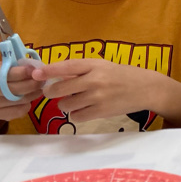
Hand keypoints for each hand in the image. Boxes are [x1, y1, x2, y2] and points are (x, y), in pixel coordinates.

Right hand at [0, 61, 43, 121]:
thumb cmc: (6, 74)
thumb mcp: (10, 65)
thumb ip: (20, 66)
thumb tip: (37, 69)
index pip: (4, 74)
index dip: (21, 73)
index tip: (34, 70)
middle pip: (12, 89)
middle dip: (31, 84)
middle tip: (42, 81)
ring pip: (17, 100)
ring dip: (32, 95)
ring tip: (39, 89)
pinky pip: (17, 112)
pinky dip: (26, 106)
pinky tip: (30, 100)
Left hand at [31, 59, 180, 124]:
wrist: (146, 88)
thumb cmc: (122, 75)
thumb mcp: (103, 66)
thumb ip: (81, 70)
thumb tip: (53, 74)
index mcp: (95, 65)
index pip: (66, 66)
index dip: (49, 71)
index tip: (35, 74)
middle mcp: (95, 80)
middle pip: (61, 88)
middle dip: (51, 92)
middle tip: (51, 92)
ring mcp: (98, 97)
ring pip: (66, 104)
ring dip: (65, 104)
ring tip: (74, 101)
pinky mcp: (102, 111)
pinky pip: (77, 116)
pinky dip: (76, 114)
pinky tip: (84, 109)